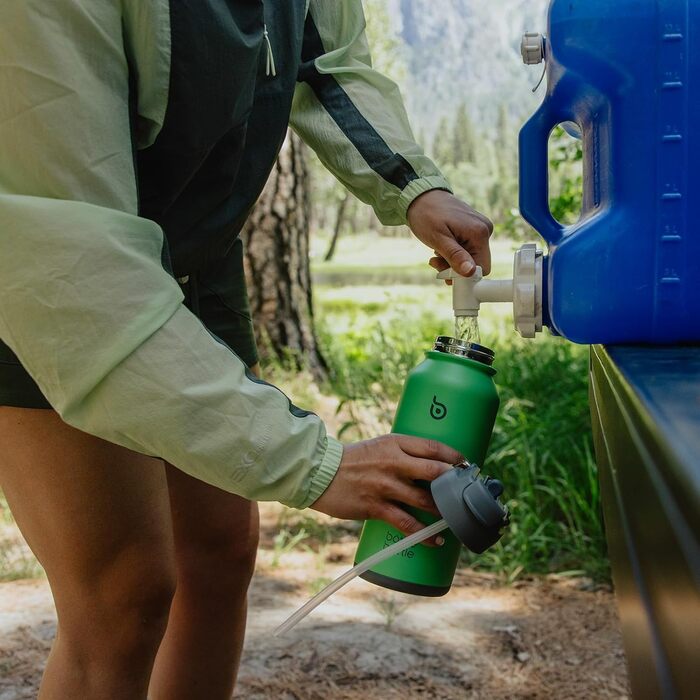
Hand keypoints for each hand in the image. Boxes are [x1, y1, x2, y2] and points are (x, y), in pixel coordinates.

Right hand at [310, 434, 462, 541]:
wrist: (321, 473)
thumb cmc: (353, 460)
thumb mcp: (380, 447)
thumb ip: (403, 454)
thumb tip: (432, 468)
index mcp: (395, 443)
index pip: (433, 447)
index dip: (454, 457)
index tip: (466, 465)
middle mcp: (393, 462)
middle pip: (435, 472)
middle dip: (455, 483)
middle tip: (466, 492)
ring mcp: (385, 486)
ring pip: (425, 500)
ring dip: (444, 511)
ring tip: (455, 518)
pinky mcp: (376, 507)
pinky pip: (407, 524)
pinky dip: (425, 534)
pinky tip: (436, 538)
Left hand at [407, 190, 492, 276]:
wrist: (421, 196)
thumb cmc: (427, 215)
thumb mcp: (438, 239)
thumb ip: (455, 257)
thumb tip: (471, 272)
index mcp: (479, 232)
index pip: (482, 268)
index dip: (464, 276)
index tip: (445, 274)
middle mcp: (484, 229)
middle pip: (476, 263)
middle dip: (455, 267)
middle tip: (435, 262)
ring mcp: (480, 228)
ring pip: (470, 257)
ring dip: (452, 260)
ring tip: (436, 252)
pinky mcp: (473, 228)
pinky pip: (468, 248)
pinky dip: (454, 252)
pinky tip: (442, 246)